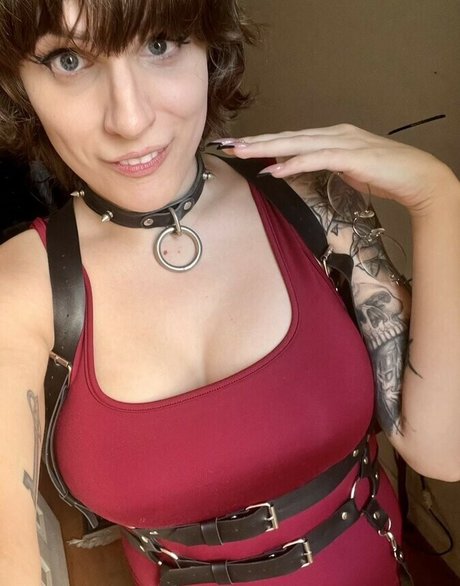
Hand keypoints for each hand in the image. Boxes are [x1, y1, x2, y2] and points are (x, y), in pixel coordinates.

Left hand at [216, 124, 458, 215]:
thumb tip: (298, 167)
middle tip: (228, 144)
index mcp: (331, 136)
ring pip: (296, 144)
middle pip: (287, 137)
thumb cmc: (383, 174)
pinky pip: (316, 159)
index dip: (264, 142)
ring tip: (241, 153)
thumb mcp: (346, 168)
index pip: (291, 138)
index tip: (240, 146)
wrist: (416, 176)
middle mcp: (333, 134)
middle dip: (255, 141)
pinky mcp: (350, 156)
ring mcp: (342, 142)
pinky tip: (274, 169)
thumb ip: (323, 164)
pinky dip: (293, 163)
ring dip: (267, 149)